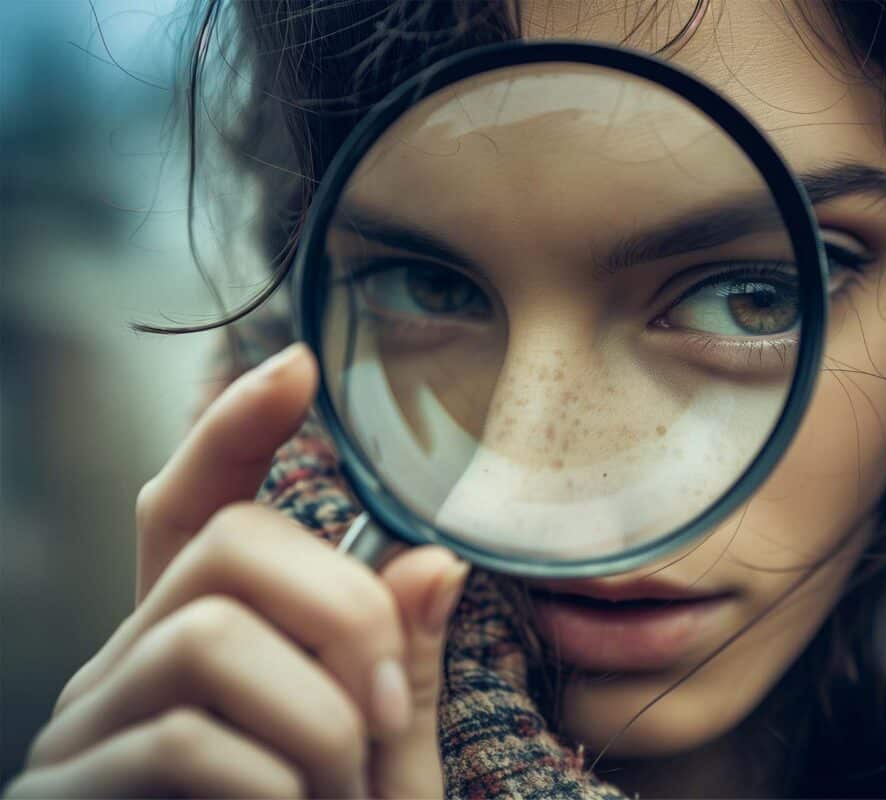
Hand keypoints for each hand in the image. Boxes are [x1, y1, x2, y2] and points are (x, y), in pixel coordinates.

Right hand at [5, 343, 466, 797]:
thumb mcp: (379, 760)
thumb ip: (396, 665)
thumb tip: (431, 552)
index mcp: (203, 642)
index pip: (198, 504)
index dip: (237, 430)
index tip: (294, 366)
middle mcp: (127, 666)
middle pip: (226, 544)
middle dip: (342, 610)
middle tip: (387, 713)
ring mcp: (84, 732)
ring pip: (207, 634)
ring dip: (314, 714)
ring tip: (337, 790)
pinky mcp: (63, 798)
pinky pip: (180, 736)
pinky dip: (272, 777)